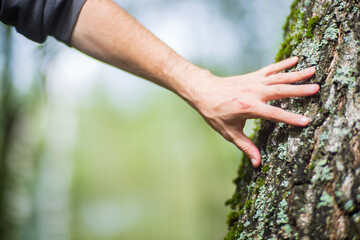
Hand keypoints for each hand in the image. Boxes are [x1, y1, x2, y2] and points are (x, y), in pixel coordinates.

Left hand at [190, 57, 317, 167]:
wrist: (203, 91)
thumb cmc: (215, 113)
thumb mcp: (228, 132)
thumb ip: (245, 146)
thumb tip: (257, 163)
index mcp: (248, 108)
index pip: (273, 114)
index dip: (290, 118)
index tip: (306, 121)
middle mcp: (253, 93)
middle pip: (280, 91)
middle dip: (299, 90)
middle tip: (317, 88)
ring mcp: (253, 82)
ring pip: (278, 77)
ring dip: (296, 74)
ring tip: (313, 70)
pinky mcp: (252, 76)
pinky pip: (270, 69)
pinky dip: (283, 64)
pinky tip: (296, 59)